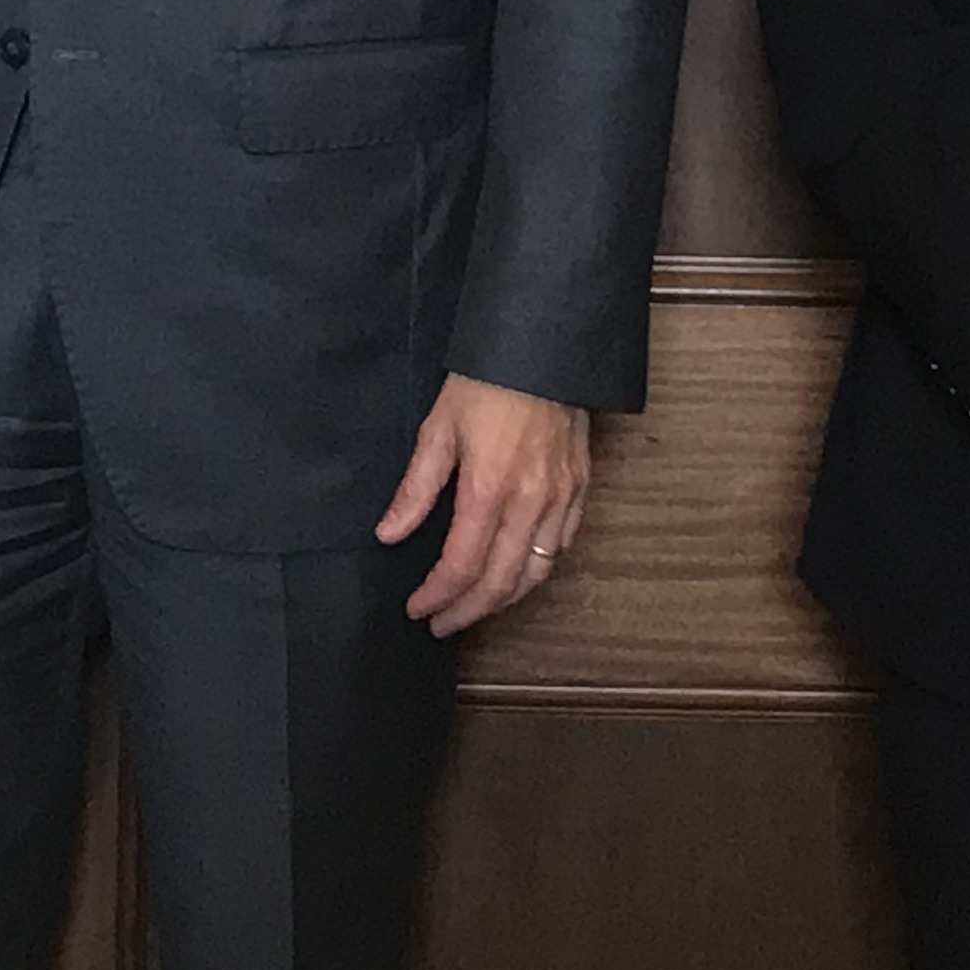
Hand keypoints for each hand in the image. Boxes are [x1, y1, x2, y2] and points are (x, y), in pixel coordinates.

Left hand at [377, 374, 590, 635]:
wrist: (544, 346)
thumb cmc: (487, 382)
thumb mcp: (438, 429)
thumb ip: (415, 489)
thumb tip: (390, 534)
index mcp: (489, 490)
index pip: (462, 566)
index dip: (437, 595)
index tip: (417, 608)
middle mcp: (530, 503)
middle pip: (501, 582)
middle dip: (468, 611)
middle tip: (442, 623)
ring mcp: (561, 498)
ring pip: (536, 572)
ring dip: (504, 599)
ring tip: (476, 607)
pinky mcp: (580, 488)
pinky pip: (562, 546)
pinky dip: (537, 570)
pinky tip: (518, 573)